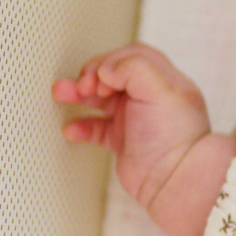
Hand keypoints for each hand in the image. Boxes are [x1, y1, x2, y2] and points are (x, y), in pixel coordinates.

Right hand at [52, 43, 235, 235]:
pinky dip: (81, 126)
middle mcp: (150, 97)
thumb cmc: (174, 135)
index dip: (112, 61)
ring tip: (60, 93)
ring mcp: (136, 118)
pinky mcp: (123, 141)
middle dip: (92, 75)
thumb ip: (134, 69)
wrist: (174, 179)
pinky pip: (95, 128)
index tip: (103, 78)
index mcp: (164, 80)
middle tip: (83, 86)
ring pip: (100, 98)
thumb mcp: (161, 90)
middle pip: (114, 74)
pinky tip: (71, 130)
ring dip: (79, 94)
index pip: (134, 56)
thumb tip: (106, 69)